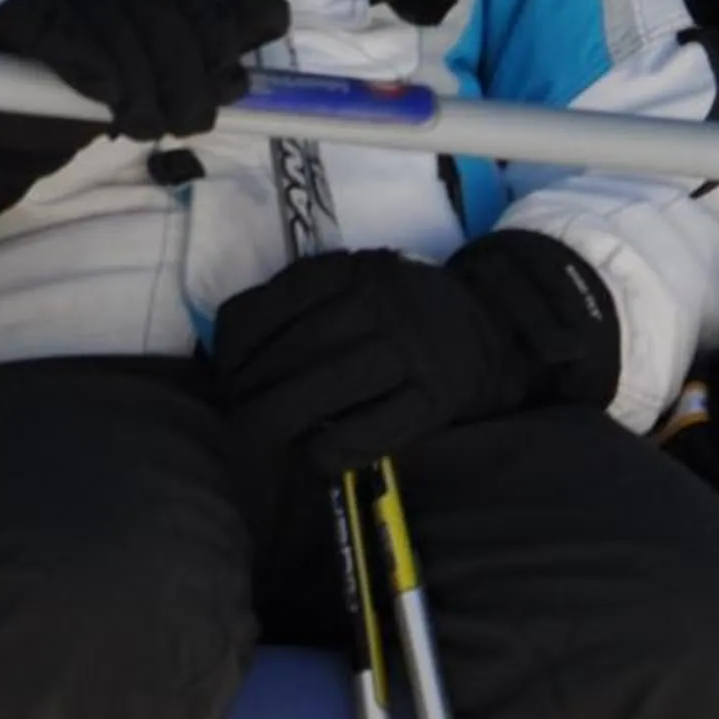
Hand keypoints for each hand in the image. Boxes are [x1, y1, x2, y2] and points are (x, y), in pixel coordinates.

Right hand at [0, 0, 284, 230]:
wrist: (22, 117)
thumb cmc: (111, 91)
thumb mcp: (174, 74)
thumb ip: (221, 48)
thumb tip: (277, 17)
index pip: (208, 5)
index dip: (222, 51)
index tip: (226, 90)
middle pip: (168, 19)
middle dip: (187, 82)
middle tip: (187, 126)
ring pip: (123, 34)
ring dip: (141, 92)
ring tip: (143, 127)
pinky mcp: (27, 14)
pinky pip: (70, 39)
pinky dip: (93, 73)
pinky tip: (103, 100)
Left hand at [212, 234, 614, 471]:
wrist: (492, 328)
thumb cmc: (404, 313)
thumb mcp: (359, 281)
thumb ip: (305, 301)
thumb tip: (229, 357)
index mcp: (357, 268)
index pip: (271, 306)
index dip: (232, 347)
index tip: (225, 371)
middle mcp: (385, 302)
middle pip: (292, 352)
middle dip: (249, 391)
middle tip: (237, 413)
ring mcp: (413, 350)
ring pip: (326, 389)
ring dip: (278, 420)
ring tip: (258, 435)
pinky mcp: (435, 397)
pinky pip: (368, 430)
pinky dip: (330, 446)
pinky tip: (314, 450)